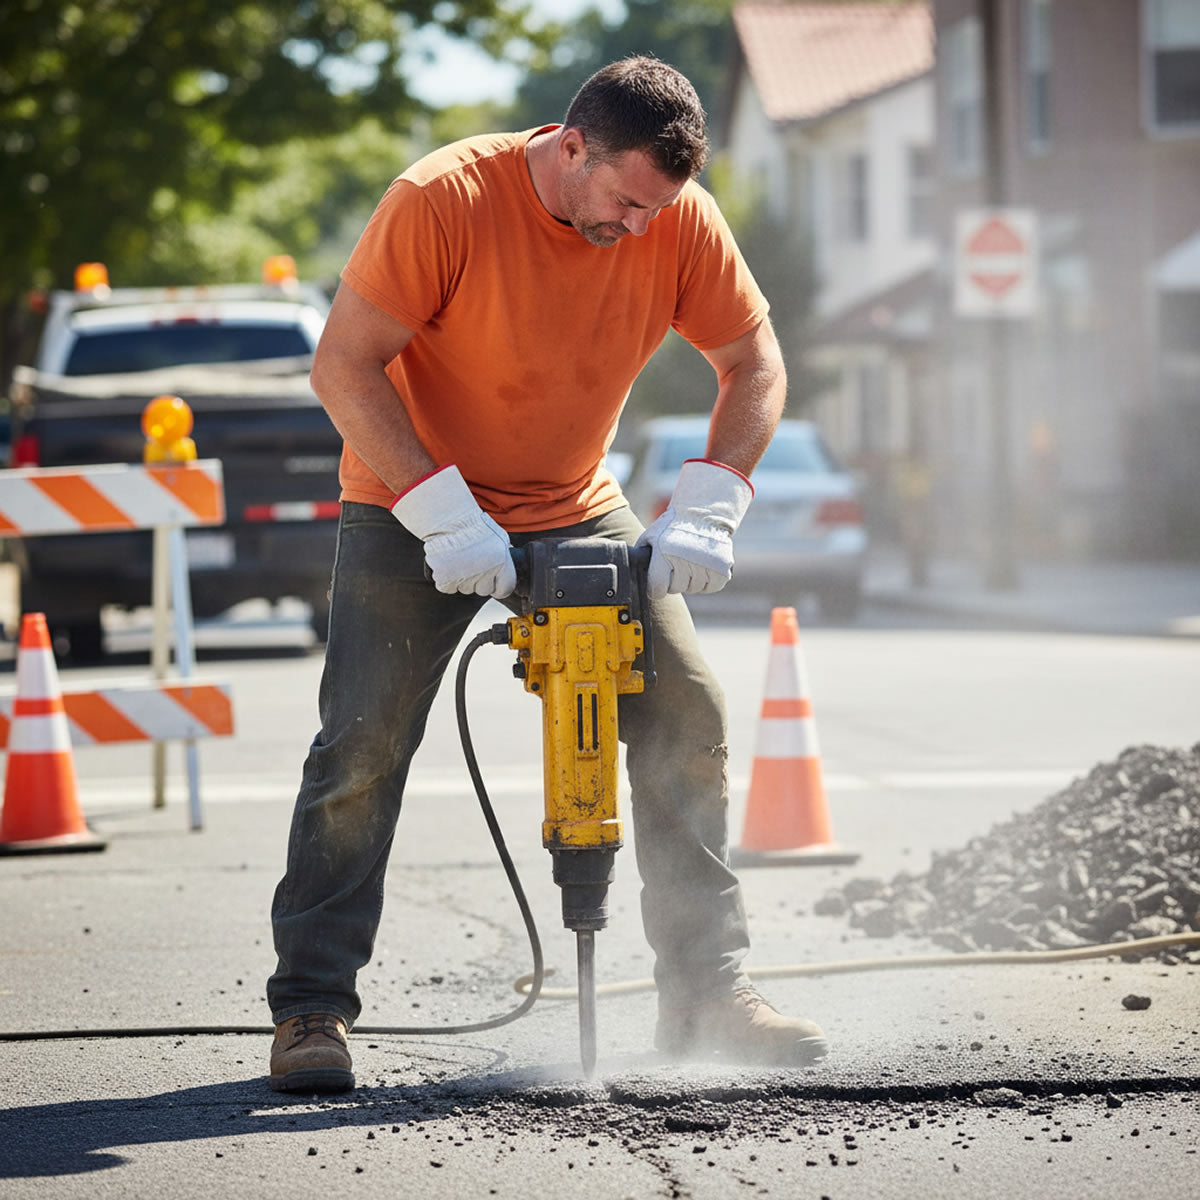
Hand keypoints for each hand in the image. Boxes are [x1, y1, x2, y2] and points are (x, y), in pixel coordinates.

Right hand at [391, 465, 516, 596]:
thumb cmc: (475, 526)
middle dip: (479, 580)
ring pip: (466, 589)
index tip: (493, 582)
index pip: (504, 589)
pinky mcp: (446, 579)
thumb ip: (505, 556)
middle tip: (472, 564)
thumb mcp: (500, 538)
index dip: (498, 586)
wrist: (450, 520)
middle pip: (483, 590)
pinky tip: (449, 564)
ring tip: (460, 560)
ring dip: (463, 579)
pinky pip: (448, 587)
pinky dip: (447, 579)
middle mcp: (485, 573)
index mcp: (502, 564)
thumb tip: (506, 567)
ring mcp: (465, 578)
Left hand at [635, 459, 752, 598]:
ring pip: (693, 589)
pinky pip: (710, 587)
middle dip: (674, 580)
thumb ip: (641, 557)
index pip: (657, 590)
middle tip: (677, 563)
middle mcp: (686, 561)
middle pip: (676, 589)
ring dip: (690, 579)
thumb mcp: (650, 537)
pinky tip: (703, 564)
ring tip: (690, 561)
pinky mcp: (722, 570)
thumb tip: (631, 576)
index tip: (658, 582)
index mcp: (664, 554)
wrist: (704, 515)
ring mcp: (706, 566)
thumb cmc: (672, 527)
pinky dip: (706, 580)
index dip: (656, 588)